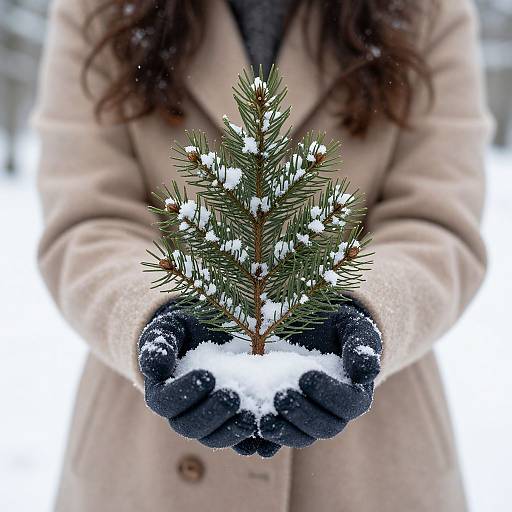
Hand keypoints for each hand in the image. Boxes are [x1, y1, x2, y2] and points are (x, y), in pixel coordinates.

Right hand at [138, 302, 256, 447]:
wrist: (214, 330)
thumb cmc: (188, 328)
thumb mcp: (173, 326)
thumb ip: (160, 343)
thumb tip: (154, 369)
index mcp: (164, 392)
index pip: (165, 402)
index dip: (183, 393)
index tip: (207, 376)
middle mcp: (184, 412)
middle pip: (190, 427)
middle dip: (212, 415)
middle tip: (232, 396)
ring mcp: (211, 422)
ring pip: (215, 438)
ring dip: (232, 432)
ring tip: (251, 416)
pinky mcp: (234, 423)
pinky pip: (242, 442)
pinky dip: (253, 441)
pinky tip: (267, 431)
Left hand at [259, 301, 381, 448]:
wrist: (309, 322)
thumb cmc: (334, 321)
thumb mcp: (349, 324)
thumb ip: (360, 345)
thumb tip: (366, 374)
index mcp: (353, 393)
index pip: (348, 404)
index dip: (329, 394)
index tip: (306, 376)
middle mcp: (330, 412)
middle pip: (322, 427)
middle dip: (301, 414)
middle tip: (280, 396)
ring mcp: (303, 418)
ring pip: (297, 437)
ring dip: (281, 432)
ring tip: (262, 418)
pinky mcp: (279, 418)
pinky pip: (271, 440)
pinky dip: (259, 442)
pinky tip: (245, 437)